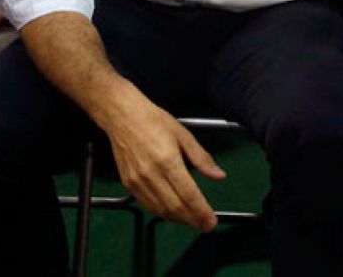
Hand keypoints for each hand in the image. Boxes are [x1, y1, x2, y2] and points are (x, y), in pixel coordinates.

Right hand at [102, 90, 225, 230]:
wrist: (122, 117)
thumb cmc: (155, 121)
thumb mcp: (184, 135)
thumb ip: (202, 158)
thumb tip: (219, 175)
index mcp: (168, 161)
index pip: (188, 195)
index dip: (201, 211)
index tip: (211, 221)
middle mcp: (151, 174)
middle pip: (175, 207)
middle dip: (193, 220)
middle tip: (205, 225)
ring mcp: (137, 181)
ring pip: (160, 210)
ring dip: (178, 219)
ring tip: (192, 220)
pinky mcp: (128, 184)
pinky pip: (148, 205)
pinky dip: (162, 212)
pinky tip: (173, 212)